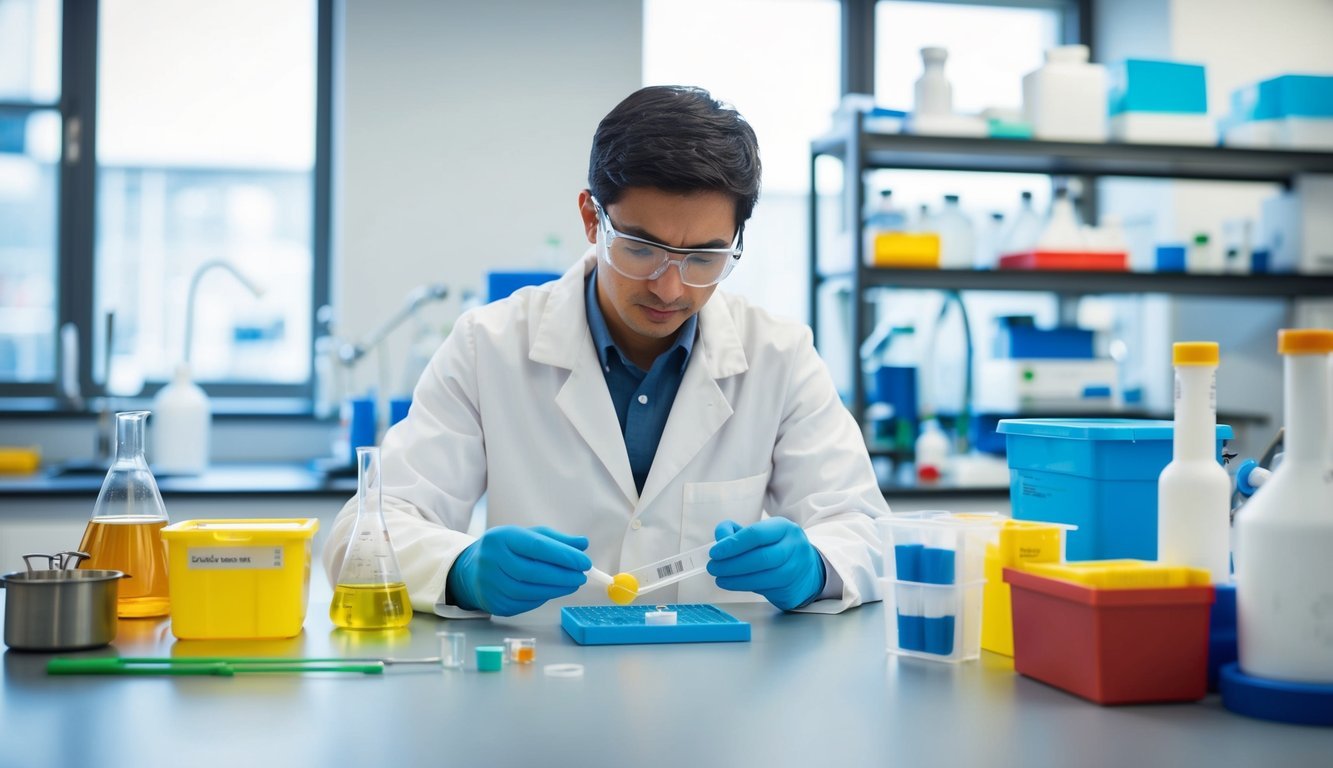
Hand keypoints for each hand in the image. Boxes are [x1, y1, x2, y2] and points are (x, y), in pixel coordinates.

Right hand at [447, 526, 591, 615]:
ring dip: (557, 589)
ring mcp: (490, 584)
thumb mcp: (527, 536)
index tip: (584, 561)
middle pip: (533, 571)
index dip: (563, 555)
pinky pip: (525, 603)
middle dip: (563, 575)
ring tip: (572, 583)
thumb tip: (583, 544)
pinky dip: (544, 597)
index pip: (536, 546)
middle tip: (582, 576)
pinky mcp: (494, 603)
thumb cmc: (505, 549)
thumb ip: (555, 540)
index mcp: (501, 537)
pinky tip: (554, 591)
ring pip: (529, 590)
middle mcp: (491, 560)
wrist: (471, 570)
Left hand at [707, 518, 825, 610]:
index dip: (733, 544)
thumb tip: (719, 541)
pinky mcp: (791, 590)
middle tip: (713, 567)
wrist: (808, 569)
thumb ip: (737, 533)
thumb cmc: (777, 548)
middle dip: (732, 564)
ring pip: (763, 577)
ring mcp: (796, 571)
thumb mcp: (762, 533)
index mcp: (784, 528)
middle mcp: (794, 548)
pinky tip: (733, 583)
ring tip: (719, 577)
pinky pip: (764, 590)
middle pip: (761, 558)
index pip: (757, 534)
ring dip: (735, 579)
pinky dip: (744, 587)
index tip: (715, 552)